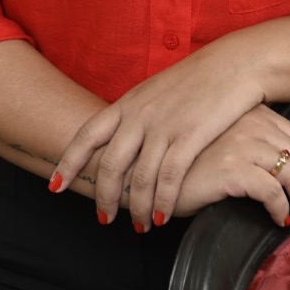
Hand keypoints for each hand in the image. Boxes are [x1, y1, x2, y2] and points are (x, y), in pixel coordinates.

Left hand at [50, 39, 264, 224]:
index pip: (87, 134)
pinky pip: (168, 177)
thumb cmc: (199, 78)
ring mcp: (164, 125)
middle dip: (103, 196)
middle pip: (109, 163)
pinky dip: (161, 201)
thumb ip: (138, 113)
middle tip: (104, 219)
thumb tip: (123, 136)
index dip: (68, 162)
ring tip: (138, 225)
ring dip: (135, 207)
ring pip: (138, 177)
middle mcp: (140, 114)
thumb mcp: (158, 90)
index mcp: (129, 102)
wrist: (234, 64)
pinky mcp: (190, 136)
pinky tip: (161, 215)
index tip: (55, 186)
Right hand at [172, 104, 289, 228]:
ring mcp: (240, 141)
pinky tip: (279, 220)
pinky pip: (271, 190)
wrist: (146, 168)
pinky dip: (281, 208)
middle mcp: (250, 122)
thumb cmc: (185, 161)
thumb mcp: (225, 144)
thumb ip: (253, 148)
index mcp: (252, 113)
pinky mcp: (230, 166)